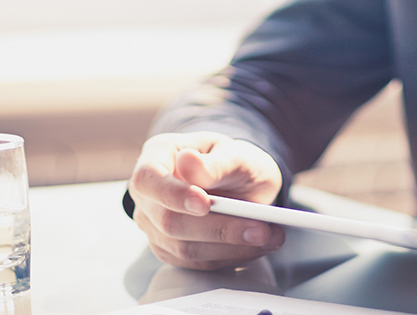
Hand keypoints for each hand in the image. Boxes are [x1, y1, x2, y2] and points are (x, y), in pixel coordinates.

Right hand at [128, 132, 285, 268]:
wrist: (239, 181)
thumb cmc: (232, 161)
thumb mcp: (234, 153)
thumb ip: (215, 162)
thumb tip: (188, 163)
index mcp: (156, 157)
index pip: (147, 179)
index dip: (171, 194)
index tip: (204, 203)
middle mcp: (149, 195)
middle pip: (168, 220)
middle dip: (218, 228)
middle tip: (261, 228)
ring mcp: (155, 225)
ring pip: (184, 248)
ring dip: (231, 246)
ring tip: (269, 236)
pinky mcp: (172, 250)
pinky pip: (198, 262)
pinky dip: (231, 256)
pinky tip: (257, 245)